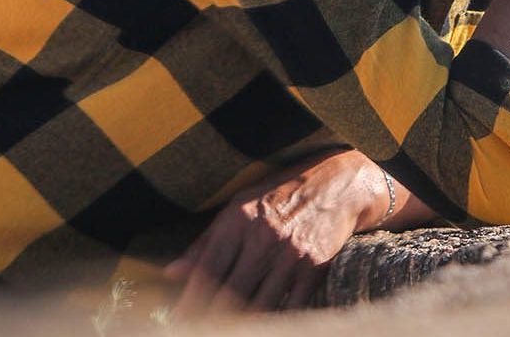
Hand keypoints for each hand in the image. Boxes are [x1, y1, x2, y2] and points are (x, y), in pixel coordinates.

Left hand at [162, 148, 389, 316]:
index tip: (179, 321)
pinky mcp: (315, 266)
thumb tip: (172, 273)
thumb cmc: (279, 195)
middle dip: (213, 317)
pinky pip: (291, 305)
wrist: (337, 187)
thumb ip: (205, 242)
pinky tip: (266, 321)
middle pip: (231, 292)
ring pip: (260, 303)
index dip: (190, 301)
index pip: (208, 270)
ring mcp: (291, 253)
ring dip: (245, 321)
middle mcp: (264, 236)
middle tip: (204, 329)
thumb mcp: (239, 206)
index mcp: (239, 219)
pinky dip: (277, 316)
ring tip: (235, 328)